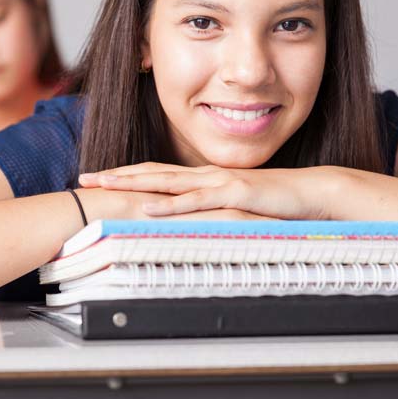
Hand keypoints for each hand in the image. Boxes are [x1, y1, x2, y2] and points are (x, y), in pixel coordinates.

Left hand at [78, 162, 340, 219]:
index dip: (126, 175)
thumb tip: (192, 224)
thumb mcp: (237, 207)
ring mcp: (218, 182)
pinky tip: (146, 207)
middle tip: (85, 178)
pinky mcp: (233, 193)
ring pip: (166, 182)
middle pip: (152, 173)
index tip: (99, 178)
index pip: (157, 174)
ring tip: (104, 187)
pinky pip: (195, 200)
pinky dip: (168, 204)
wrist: (312, 194)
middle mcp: (205, 175)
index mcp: (204, 178)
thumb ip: (214, 211)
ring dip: (132, 184)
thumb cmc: (276, 202)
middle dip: (117, 175)